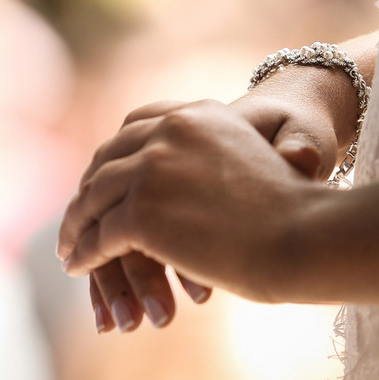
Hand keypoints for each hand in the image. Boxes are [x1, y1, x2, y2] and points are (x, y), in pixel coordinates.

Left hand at [59, 100, 326, 320]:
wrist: (309, 236)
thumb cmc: (294, 209)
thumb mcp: (246, 158)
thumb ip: (207, 155)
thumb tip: (181, 174)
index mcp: (196, 113)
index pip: (134, 128)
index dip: (113, 158)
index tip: (102, 180)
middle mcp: (168, 131)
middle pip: (107, 159)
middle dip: (89, 189)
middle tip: (78, 215)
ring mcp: (150, 169)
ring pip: (94, 197)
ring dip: (77, 224)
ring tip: (69, 245)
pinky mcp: (141, 211)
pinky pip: (99, 234)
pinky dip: (84, 251)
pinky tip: (78, 265)